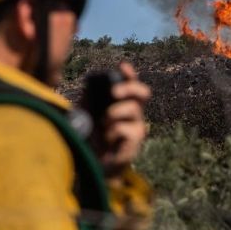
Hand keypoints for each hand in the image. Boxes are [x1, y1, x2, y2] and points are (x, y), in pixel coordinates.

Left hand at [94, 62, 150, 177]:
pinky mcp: (136, 140)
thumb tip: (89, 84)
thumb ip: (89, 100)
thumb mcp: (86, 114)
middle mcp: (134, 112)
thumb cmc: (91, 137)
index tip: (122, 66)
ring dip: (115, 113)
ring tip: (103, 122)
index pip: (131, 83)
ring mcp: (137, 126)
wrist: (94, 164)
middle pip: (144, 92)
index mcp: (123, 102)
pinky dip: (112, 131)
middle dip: (130, 88)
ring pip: (134, 109)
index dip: (129, 73)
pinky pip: (125, 128)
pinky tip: (107, 139)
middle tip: (114, 93)